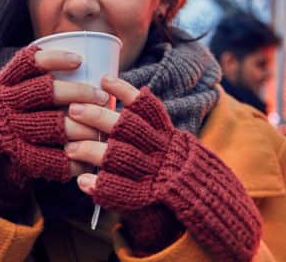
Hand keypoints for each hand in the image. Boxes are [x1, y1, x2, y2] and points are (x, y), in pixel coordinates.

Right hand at [0, 46, 108, 195]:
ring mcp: (3, 127)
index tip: (77, 60)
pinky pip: (40, 157)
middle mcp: (1, 102)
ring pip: (50, 123)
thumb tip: (50, 71)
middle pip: (47, 91)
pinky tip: (79, 164)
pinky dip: (64, 162)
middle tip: (102, 97)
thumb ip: (8, 86)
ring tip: (98, 130)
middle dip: (79, 93)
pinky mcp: (4, 152)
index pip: (27, 62)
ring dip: (79, 127)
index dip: (54, 58)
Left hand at [67, 77, 261, 260]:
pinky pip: (123, 191)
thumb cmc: (188, 172)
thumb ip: (154, 127)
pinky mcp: (150, 196)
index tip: (104, 79)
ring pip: (119, 157)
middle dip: (98, 117)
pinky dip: (102, 187)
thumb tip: (125, 97)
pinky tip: (84, 183)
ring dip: (91, 151)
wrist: (215, 206)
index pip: (146, 107)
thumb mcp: (176, 143)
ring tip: (70, 148)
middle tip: (73, 109)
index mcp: (168, 135)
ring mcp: (156, 173)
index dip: (124, 92)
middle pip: (126, 128)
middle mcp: (163, 150)